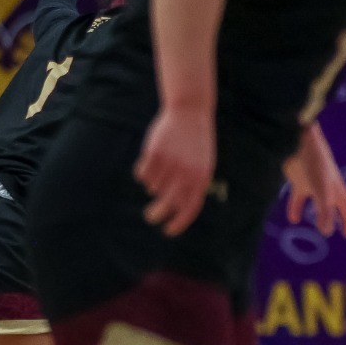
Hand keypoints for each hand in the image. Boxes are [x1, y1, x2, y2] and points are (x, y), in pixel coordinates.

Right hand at [136, 105, 215, 235]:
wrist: (190, 113)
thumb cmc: (196, 143)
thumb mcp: (202, 165)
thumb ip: (192, 187)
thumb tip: (176, 210)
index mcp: (201, 179)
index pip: (189, 209)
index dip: (178, 223)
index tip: (168, 231)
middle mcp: (185, 174)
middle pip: (167, 204)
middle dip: (157, 214)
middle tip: (150, 217)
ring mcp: (169, 165)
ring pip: (153, 187)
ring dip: (154, 181)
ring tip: (163, 164)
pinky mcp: (154, 155)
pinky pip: (143, 174)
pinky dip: (143, 171)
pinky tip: (152, 158)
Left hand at [282, 138, 345, 242]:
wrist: (298, 140)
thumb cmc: (314, 163)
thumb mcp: (322, 189)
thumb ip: (325, 211)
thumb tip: (326, 233)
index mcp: (339, 191)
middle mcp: (329, 188)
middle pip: (342, 208)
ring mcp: (314, 184)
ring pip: (322, 205)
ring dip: (325, 216)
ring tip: (323, 230)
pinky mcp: (299, 181)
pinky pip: (299, 199)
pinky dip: (297, 210)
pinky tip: (293, 220)